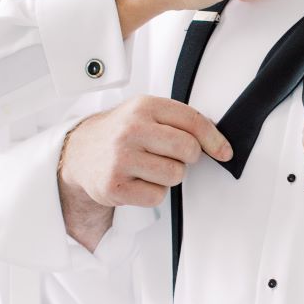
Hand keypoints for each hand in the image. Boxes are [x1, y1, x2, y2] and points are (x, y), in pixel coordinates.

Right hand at [58, 97, 231, 248]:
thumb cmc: (121, 133)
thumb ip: (179, 122)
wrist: (79, 153)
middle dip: (188, 158)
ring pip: (175, 175)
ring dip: (169, 176)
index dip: (214, 139)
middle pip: (188, 150)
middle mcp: (131, 130)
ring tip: (150, 167)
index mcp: (144, 107)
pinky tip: (138, 181)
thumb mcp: (146, 114)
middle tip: (173, 156)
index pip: (193, 121)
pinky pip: (157, 196)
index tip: (224, 151)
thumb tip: (220, 144)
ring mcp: (121, 158)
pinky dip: (153, 193)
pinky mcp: (114, 186)